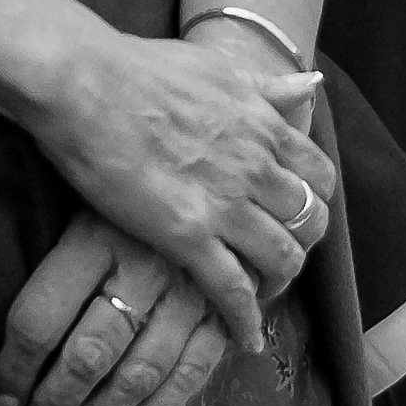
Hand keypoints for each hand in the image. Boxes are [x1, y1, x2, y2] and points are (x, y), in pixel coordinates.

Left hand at [0, 210, 235, 405]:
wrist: (220, 161)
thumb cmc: (128, 187)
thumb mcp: (83, 199)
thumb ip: (53, 256)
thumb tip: (11, 338)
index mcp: (95, 234)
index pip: (39, 319)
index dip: (13, 371)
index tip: (1, 402)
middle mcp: (144, 265)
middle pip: (88, 355)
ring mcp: (190, 290)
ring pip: (138, 375)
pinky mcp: (223, 309)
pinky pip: (190, 375)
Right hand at [24, 17, 327, 348]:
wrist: (86, 84)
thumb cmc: (140, 68)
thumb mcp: (218, 68)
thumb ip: (265, 86)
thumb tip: (309, 84)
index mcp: (264, 125)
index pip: (319, 174)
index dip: (314, 200)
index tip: (296, 213)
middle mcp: (257, 166)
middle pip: (309, 220)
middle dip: (301, 244)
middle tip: (279, 258)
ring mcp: (226, 203)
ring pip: (281, 258)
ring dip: (278, 281)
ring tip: (262, 296)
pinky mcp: (187, 236)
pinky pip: (233, 290)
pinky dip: (245, 320)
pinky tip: (246, 338)